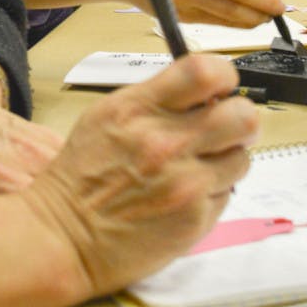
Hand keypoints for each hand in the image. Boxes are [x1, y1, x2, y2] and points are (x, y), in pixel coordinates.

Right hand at [22, 54, 257, 297]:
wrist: (64, 233)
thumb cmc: (82, 174)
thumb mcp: (108, 114)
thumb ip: (155, 98)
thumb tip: (201, 90)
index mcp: (140, 108)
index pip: (206, 73)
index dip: (224, 75)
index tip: (221, 84)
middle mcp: (167, 143)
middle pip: (242, 116)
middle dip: (239, 117)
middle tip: (225, 126)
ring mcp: (186, 184)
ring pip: (242, 157)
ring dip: (227, 158)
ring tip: (200, 163)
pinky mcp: (196, 219)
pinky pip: (227, 194)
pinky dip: (212, 190)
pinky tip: (186, 192)